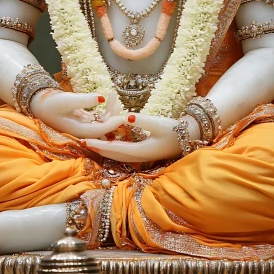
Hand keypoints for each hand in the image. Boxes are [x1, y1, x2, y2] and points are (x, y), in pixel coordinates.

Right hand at [31, 88, 124, 138]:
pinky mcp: (86, 121)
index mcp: (78, 130)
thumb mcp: (68, 100)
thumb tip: (102, 98)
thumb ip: (85, 100)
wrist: (40, 105)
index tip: (123, 116)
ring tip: (114, 95)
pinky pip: (100, 117)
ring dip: (111, 111)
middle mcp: (83, 132)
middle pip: (104, 128)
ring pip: (103, 122)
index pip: (99, 131)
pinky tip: (110, 97)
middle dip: (114, 116)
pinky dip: (106, 109)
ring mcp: (85, 127)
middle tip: (118, 101)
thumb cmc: (51, 103)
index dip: (112, 125)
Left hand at [84, 113, 200, 162]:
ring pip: (118, 155)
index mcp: (142, 151)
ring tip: (91, 144)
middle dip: (98, 149)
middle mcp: (140, 156)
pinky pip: (124, 152)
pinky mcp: (144, 152)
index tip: (86, 141)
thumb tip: (125, 117)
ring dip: (104, 150)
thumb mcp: (159, 123)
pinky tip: (109, 143)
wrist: (190, 136)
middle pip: (114, 155)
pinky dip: (113, 148)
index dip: (100, 145)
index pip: (116, 149)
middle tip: (82, 143)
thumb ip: (142, 121)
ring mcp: (142, 156)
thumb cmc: (176, 129)